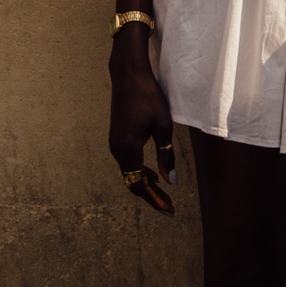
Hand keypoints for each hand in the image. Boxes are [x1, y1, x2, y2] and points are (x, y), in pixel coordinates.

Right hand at [108, 33, 176, 213]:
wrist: (128, 76)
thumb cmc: (148, 98)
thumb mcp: (163, 127)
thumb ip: (166, 156)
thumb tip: (171, 181)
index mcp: (128, 149)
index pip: (139, 184)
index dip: (154, 199)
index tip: (169, 210)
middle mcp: (117, 150)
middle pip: (132, 182)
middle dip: (151, 196)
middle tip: (169, 207)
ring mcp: (114, 144)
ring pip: (129, 173)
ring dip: (145, 183)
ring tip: (163, 192)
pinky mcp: (116, 137)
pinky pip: (127, 162)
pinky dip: (139, 171)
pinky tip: (153, 173)